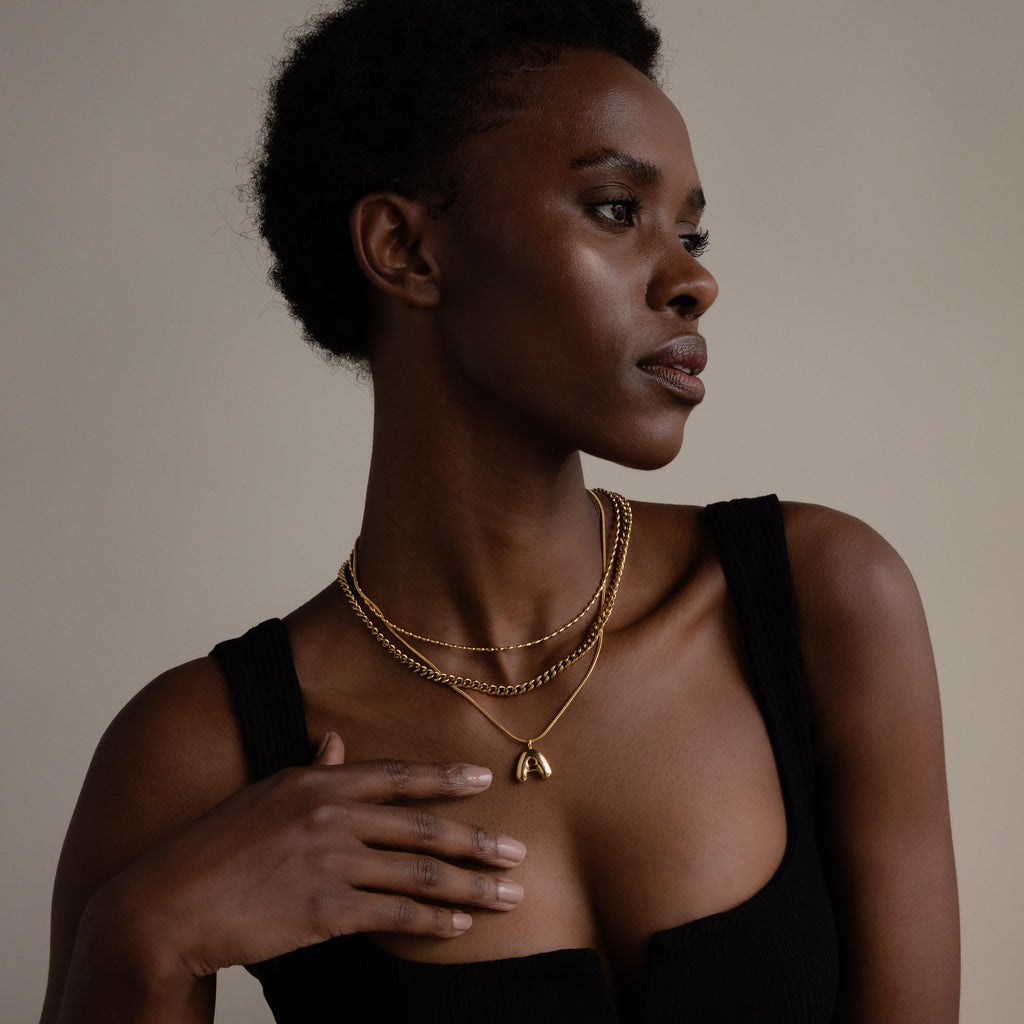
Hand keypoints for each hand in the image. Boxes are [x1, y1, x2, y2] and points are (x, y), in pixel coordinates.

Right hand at [95, 733, 525, 978]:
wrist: (169, 905)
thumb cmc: (214, 847)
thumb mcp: (264, 794)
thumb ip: (308, 770)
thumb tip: (332, 742)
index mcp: (319, 784)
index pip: (397, 777)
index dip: (444, 779)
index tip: (484, 781)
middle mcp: (333, 817)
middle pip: (423, 828)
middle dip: (478, 842)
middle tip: (518, 852)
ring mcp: (332, 865)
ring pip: (419, 875)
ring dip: (471, 887)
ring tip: (509, 896)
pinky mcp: (327, 912)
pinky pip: (395, 916)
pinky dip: (433, 921)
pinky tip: (460, 926)